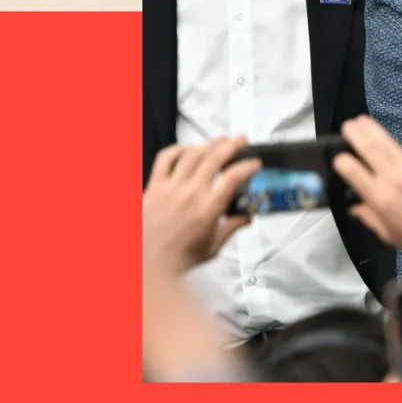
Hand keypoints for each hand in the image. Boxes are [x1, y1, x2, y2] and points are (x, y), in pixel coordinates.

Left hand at [142, 137, 256, 274]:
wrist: (145, 263)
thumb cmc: (179, 258)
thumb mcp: (213, 247)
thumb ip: (232, 228)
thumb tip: (247, 217)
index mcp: (207, 209)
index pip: (233, 178)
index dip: (247, 166)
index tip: (255, 163)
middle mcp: (190, 194)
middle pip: (214, 158)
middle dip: (231, 145)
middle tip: (241, 140)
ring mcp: (170, 188)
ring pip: (192, 155)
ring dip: (209, 143)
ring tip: (220, 139)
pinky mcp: (154, 187)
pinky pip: (165, 159)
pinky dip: (178, 149)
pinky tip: (188, 149)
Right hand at [333, 117, 401, 281]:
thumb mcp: (387, 234)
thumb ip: (368, 217)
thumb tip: (354, 206)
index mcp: (382, 199)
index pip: (355, 172)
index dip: (342, 162)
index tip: (337, 157)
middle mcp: (396, 179)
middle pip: (371, 150)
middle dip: (356, 135)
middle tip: (347, 125)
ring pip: (388, 144)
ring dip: (373, 130)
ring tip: (361, 120)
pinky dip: (392, 145)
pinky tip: (385, 141)